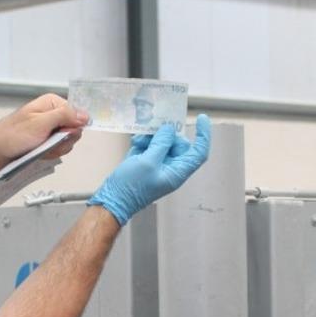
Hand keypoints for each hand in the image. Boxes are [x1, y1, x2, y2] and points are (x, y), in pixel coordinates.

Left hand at [0, 93, 88, 161]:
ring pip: (67, 141)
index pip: (78, 114)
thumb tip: (86, 115)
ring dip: (56, 149)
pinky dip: (51, 153)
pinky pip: (58, 148)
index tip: (62, 134)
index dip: (73, 127)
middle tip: (47, 143)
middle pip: (74, 129)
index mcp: (52, 103)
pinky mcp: (46, 140)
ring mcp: (50, 128)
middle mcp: (53, 114)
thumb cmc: (14, 134)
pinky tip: (40, 153)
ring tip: (41, 149)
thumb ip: (65, 116)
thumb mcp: (41, 123)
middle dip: (63, 141)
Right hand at [87, 114, 210, 224]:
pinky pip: (151, 145)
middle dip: (165, 135)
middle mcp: (171, 168)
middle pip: (178, 143)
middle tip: (152, 133)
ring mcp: (159, 164)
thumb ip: (161, 144)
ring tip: (139, 141)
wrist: (112, 198)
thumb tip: (169, 129)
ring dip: (152, 137)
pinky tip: (135, 143)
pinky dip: (144, 141)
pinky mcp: (147, 162)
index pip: (199, 152)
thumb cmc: (130, 186)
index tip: (201, 118)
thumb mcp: (148, 162)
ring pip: (164, 142)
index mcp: (177, 172)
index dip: (203, 135)